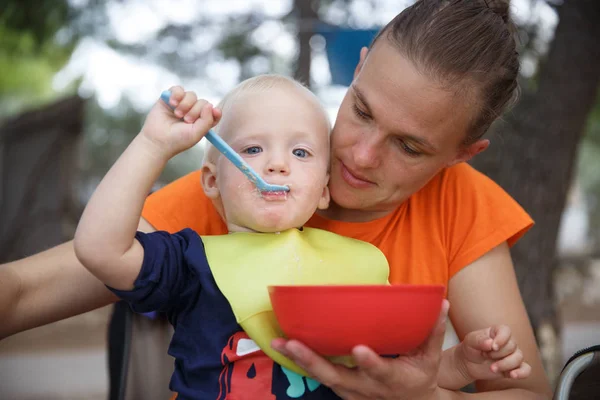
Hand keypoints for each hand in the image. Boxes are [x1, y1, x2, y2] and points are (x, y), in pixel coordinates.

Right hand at [140, 86, 221, 159]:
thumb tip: (210, 105)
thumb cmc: (177, 140)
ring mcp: (181, 104)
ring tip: (177, 114)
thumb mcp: (196, 134)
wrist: (157, 140)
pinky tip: (172, 104)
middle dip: (196, 111)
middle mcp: (193, 112)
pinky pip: (178, 89)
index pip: (213, 113)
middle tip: (186, 120)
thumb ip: (207, 121)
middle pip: (203, 102)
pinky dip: (177, 94)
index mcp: (201, 122)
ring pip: (191, 95)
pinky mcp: (169, 98)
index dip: (215, 112)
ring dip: (186, 104)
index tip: (214, 111)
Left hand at [271, 300, 449, 399]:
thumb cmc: (420, 378)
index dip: (370, 362)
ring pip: (323, 378)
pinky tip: (286, 347)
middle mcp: (368, 389)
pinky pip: (320, 378)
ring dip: (300, 361)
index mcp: (393, 380)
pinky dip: (303, 364)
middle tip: (291, 343)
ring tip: (279, 343)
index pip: (381, 371)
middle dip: (312, 361)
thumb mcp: (431, 358)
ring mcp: (352, 393)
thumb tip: (439, 302)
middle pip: (337, 377)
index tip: (359, 348)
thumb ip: (433, 331)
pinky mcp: (343, 391)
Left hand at [456, 325, 530, 381]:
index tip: (492, 347)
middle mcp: (507, 342)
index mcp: (497, 332)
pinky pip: (526, 369)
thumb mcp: (470, 341)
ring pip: (519, 358)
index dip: (502, 339)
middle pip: (512, 346)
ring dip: (505, 364)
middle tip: (485, 355)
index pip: (506, 331)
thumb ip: (479, 340)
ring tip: (491, 368)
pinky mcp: (514, 368)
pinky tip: (512, 375)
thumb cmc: (470, 348)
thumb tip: (490, 343)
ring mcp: (512, 355)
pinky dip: (522, 373)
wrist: (469, 363)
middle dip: (498, 354)